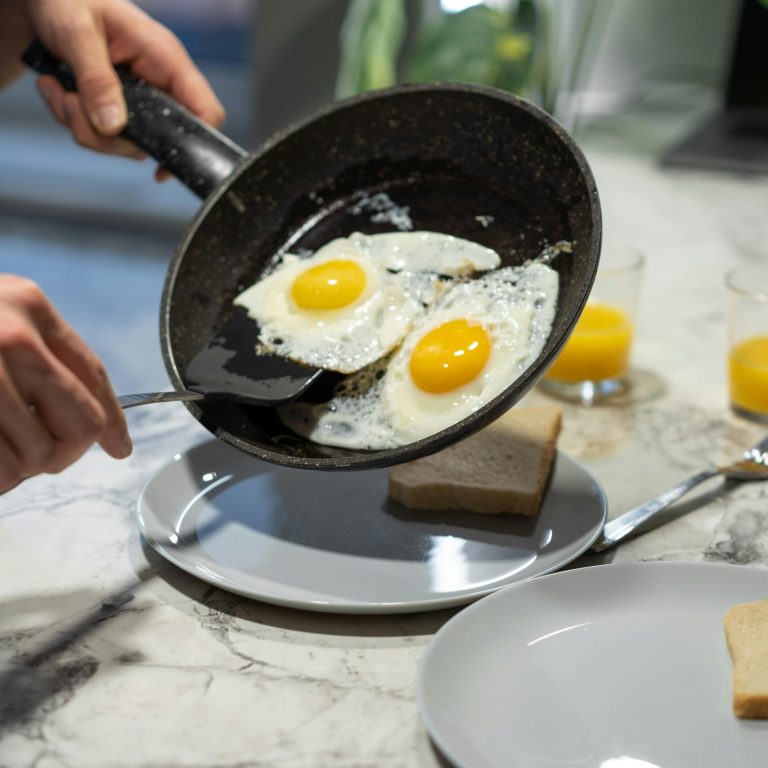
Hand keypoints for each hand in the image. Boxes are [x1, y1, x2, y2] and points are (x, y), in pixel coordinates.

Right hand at [0, 275, 131, 492]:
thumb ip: (40, 354)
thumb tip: (98, 430)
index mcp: (29, 306)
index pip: (93, 375)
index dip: (114, 421)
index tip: (120, 448)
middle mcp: (11, 335)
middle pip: (80, 422)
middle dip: (65, 452)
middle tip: (41, 458)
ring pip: (37, 452)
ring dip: (19, 469)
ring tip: (2, 457)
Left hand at [2, 0, 224, 167]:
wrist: (46, 0)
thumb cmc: (67, 0)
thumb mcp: (76, 32)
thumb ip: (96, 79)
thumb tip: (113, 127)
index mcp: (165, 60)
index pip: (205, 111)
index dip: (196, 144)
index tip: (163, 167)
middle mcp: (158, 85)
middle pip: (154, 140)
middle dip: (105, 136)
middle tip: (69, 103)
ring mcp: (138, 101)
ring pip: (122, 143)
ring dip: (81, 126)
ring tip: (56, 88)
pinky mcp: (117, 109)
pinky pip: (100, 136)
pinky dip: (72, 120)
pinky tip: (56, 89)